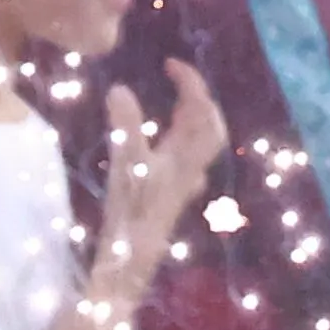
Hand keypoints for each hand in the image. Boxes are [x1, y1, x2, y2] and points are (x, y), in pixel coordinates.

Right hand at [91, 63, 228, 280]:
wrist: (130, 264)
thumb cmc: (131, 214)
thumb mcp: (126, 165)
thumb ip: (126, 127)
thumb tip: (120, 89)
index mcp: (186, 157)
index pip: (203, 111)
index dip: (192, 83)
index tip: (171, 64)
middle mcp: (190, 169)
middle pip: (209, 128)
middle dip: (198, 100)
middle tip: (176, 81)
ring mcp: (181, 185)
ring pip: (198, 146)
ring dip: (190, 120)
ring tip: (171, 104)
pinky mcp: (168, 198)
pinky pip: (184, 160)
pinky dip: (177, 139)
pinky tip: (160, 144)